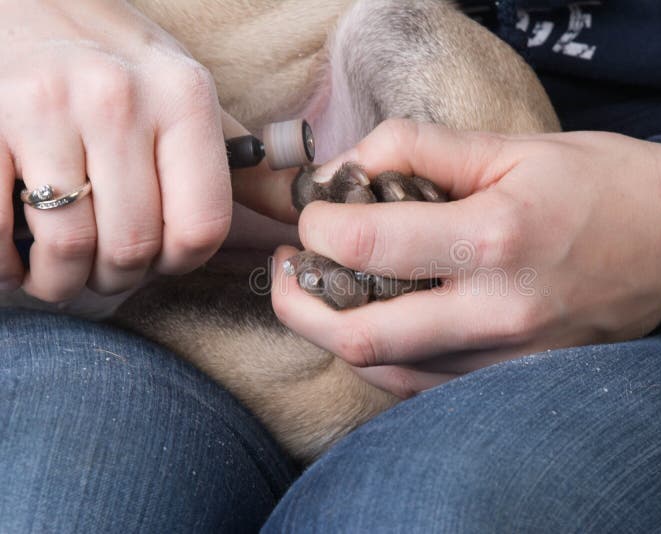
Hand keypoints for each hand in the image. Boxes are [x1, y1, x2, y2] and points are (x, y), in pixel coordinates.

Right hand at [0, 0, 231, 301]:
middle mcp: (118, 97)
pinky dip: (6, 264)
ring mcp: (43, 105)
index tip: (159, 260)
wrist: (22, 1)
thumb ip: (241, 161)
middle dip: (118, 279)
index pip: (202, 226)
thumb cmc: (115, 65)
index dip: (179, 262)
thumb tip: (302, 207)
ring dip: (62, 282)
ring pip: (68, 247)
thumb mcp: (185, 96)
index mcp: (182, 96)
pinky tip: (15, 255)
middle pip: (134, 246)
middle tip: (103, 272)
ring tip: (59, 272)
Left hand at [271, 119, 660, 396]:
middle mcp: (495, 313)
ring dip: (333, 332)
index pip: (365, 246)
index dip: (317, 227)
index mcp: (494, 240)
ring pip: (383, 369)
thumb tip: (348, 166)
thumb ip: (419, 148)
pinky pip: (420, 385)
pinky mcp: (509, 381)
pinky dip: (379, 356)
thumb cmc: (602, 188)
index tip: (314, 212)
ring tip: (321, 292)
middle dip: (296, 305)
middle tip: (283, 272)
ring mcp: (503, 359)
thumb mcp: (512, 147)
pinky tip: (372, 321)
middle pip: (358, 335)